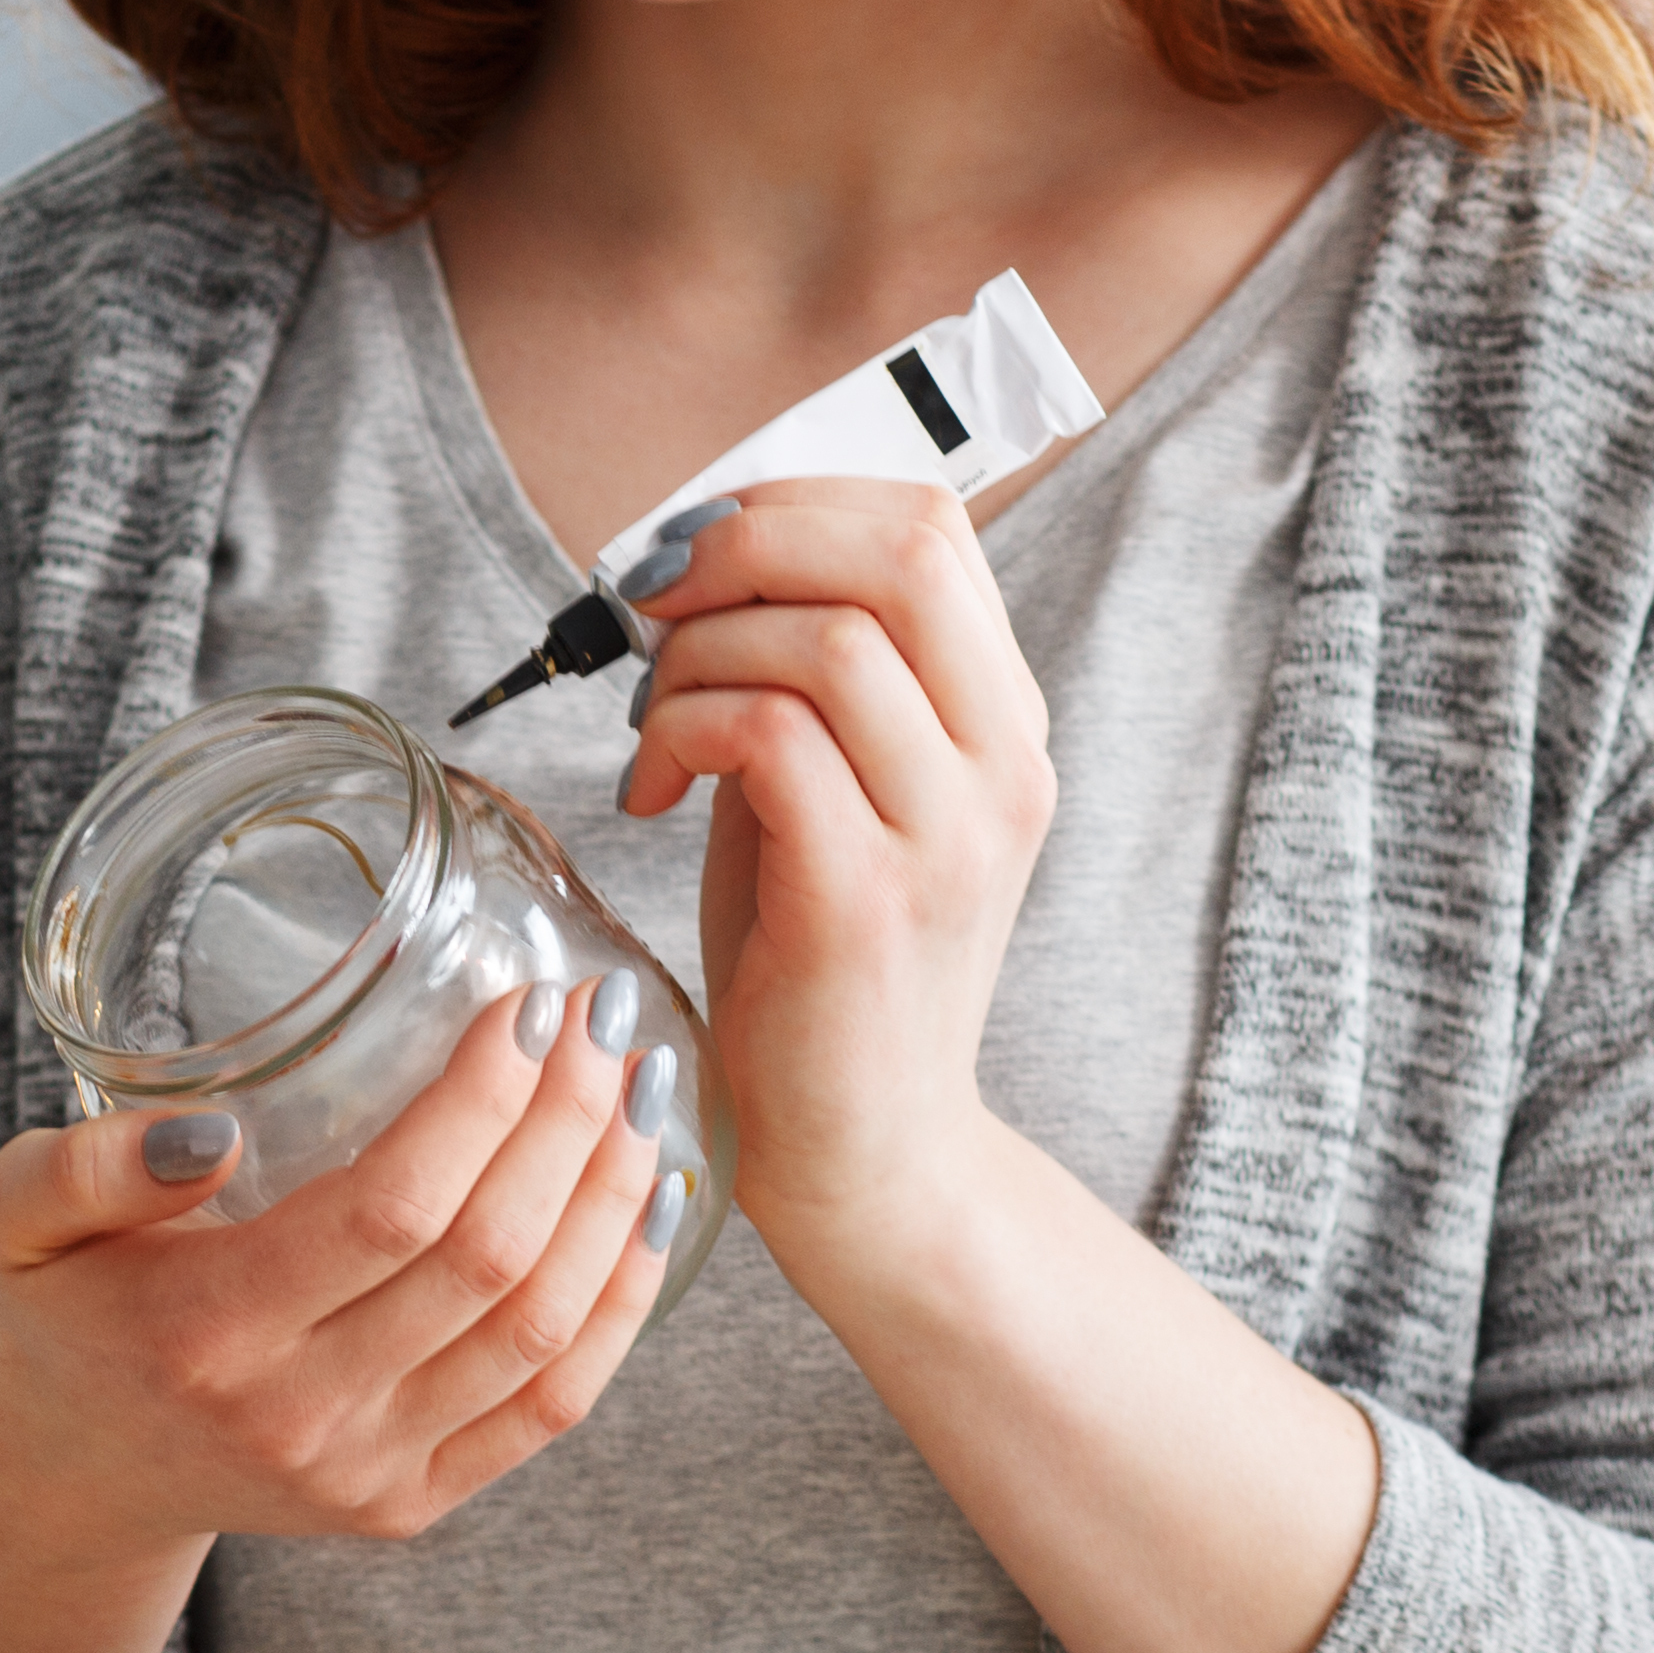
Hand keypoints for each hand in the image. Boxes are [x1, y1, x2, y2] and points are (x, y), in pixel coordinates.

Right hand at [0, 979, 674, 1562]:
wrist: (82, 1473)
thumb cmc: (71, 1310)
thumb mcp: (23, 1217)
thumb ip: (84, 1165)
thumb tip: (208, 1134)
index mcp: (206, 1331)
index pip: (388, 1210)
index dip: (482, 1102)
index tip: (529, 1007)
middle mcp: (297, 1416)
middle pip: (484, 1260)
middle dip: (569, 1123)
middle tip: (607, 1018)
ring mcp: (366, 1472)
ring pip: (538, 1330)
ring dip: (613, 1198)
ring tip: (648, 1088)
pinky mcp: (414, 1503)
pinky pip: (552, 1405)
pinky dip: (619, 1300)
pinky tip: (652, 1203)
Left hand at [616, 475, 1061, 1277]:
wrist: (863, 1151)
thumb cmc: (820, 967)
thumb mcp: (836, 793)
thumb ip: (807, 682)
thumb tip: (701, 562)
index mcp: (1004, 723)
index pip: (930, 524)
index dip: (792, 502)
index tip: (692, 553)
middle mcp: (1002, 768)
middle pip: (897, 549)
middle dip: (743, 545)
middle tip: (651, 605)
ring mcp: (947, 836)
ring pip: (822, 639)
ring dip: (696, 662)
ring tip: (652, 735)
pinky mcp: (869, 900)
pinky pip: (768, 739)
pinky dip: (682, 736)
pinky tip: (649, 796)